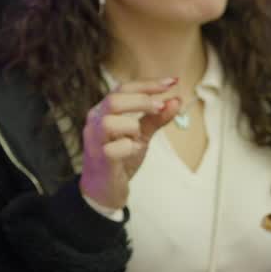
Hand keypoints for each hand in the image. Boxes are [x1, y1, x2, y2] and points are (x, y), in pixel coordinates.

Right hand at [79, 78, 179, 209]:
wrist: (105, 189)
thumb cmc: (120, 158)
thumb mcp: (141, 136)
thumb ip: (156, 119)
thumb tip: (176, 100)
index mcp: (104, 111)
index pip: (123, 89)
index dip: (148, 84)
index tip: (172, 82)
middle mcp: (94, 122)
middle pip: (114, 100)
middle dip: (142, 101)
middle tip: (160, 107)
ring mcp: (94, 140)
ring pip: (109, 122)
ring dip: (132, 127)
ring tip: (138, 137)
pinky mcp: (99, 159)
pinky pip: (114, 149)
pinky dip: (129, 148)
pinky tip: (132, 152)